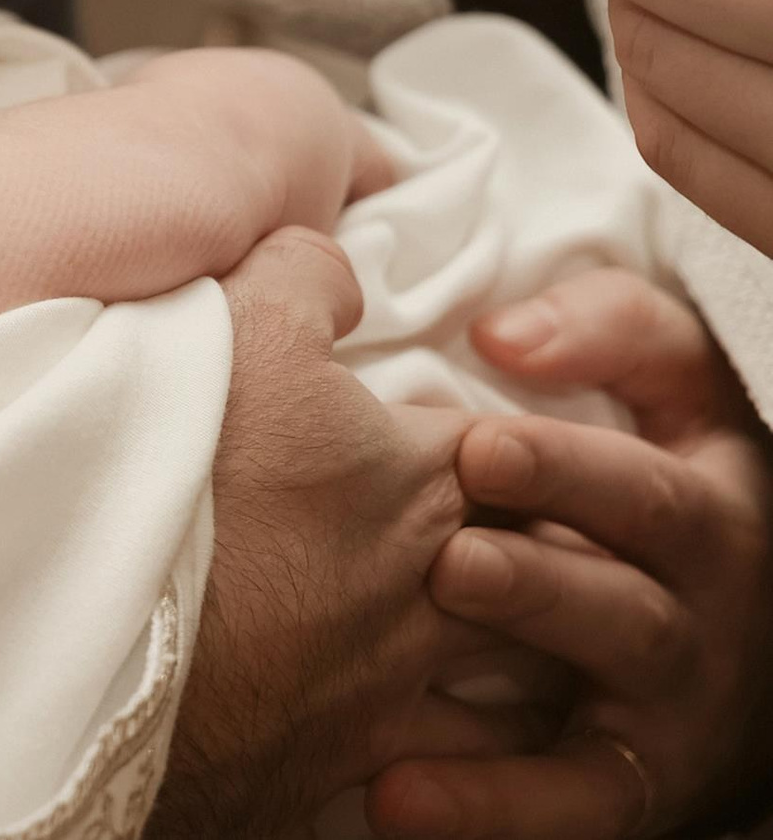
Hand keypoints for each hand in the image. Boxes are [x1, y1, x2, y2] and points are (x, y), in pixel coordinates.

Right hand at [150, 231, 525, 838]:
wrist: (107, 644)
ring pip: (513, 672)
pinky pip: (446, 763)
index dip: (508, 437)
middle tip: (495, 532)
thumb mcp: (238, 329)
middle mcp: (442, 584)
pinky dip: (452, 746)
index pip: (524, 450)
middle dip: (530, 547)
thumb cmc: (184, 480)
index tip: (478, 433)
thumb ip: (303, 275)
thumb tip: (335, 266)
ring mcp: (403, 679)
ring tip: (474, 628)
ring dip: (506, 647)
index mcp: (431, 475)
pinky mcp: (352, 752)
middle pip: (538, 564)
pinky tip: (414, 718)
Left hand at [369, 269, 772, 839]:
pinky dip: (492, 805)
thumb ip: (604, 337)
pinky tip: (395, 795)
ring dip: (530, 640)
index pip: (649, 481)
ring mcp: (669, 697)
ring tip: (445, 610)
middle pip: (629, 584)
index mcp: (702, 504)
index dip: (570, 464)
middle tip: (451, 551)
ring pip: (612, 667)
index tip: (476, 442)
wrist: (728, 668)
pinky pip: (573, 801)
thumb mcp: (672, 405)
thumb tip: (503, 332)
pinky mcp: (632, 782)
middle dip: (542, 566)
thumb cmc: (653, 500)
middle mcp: (696, 602)